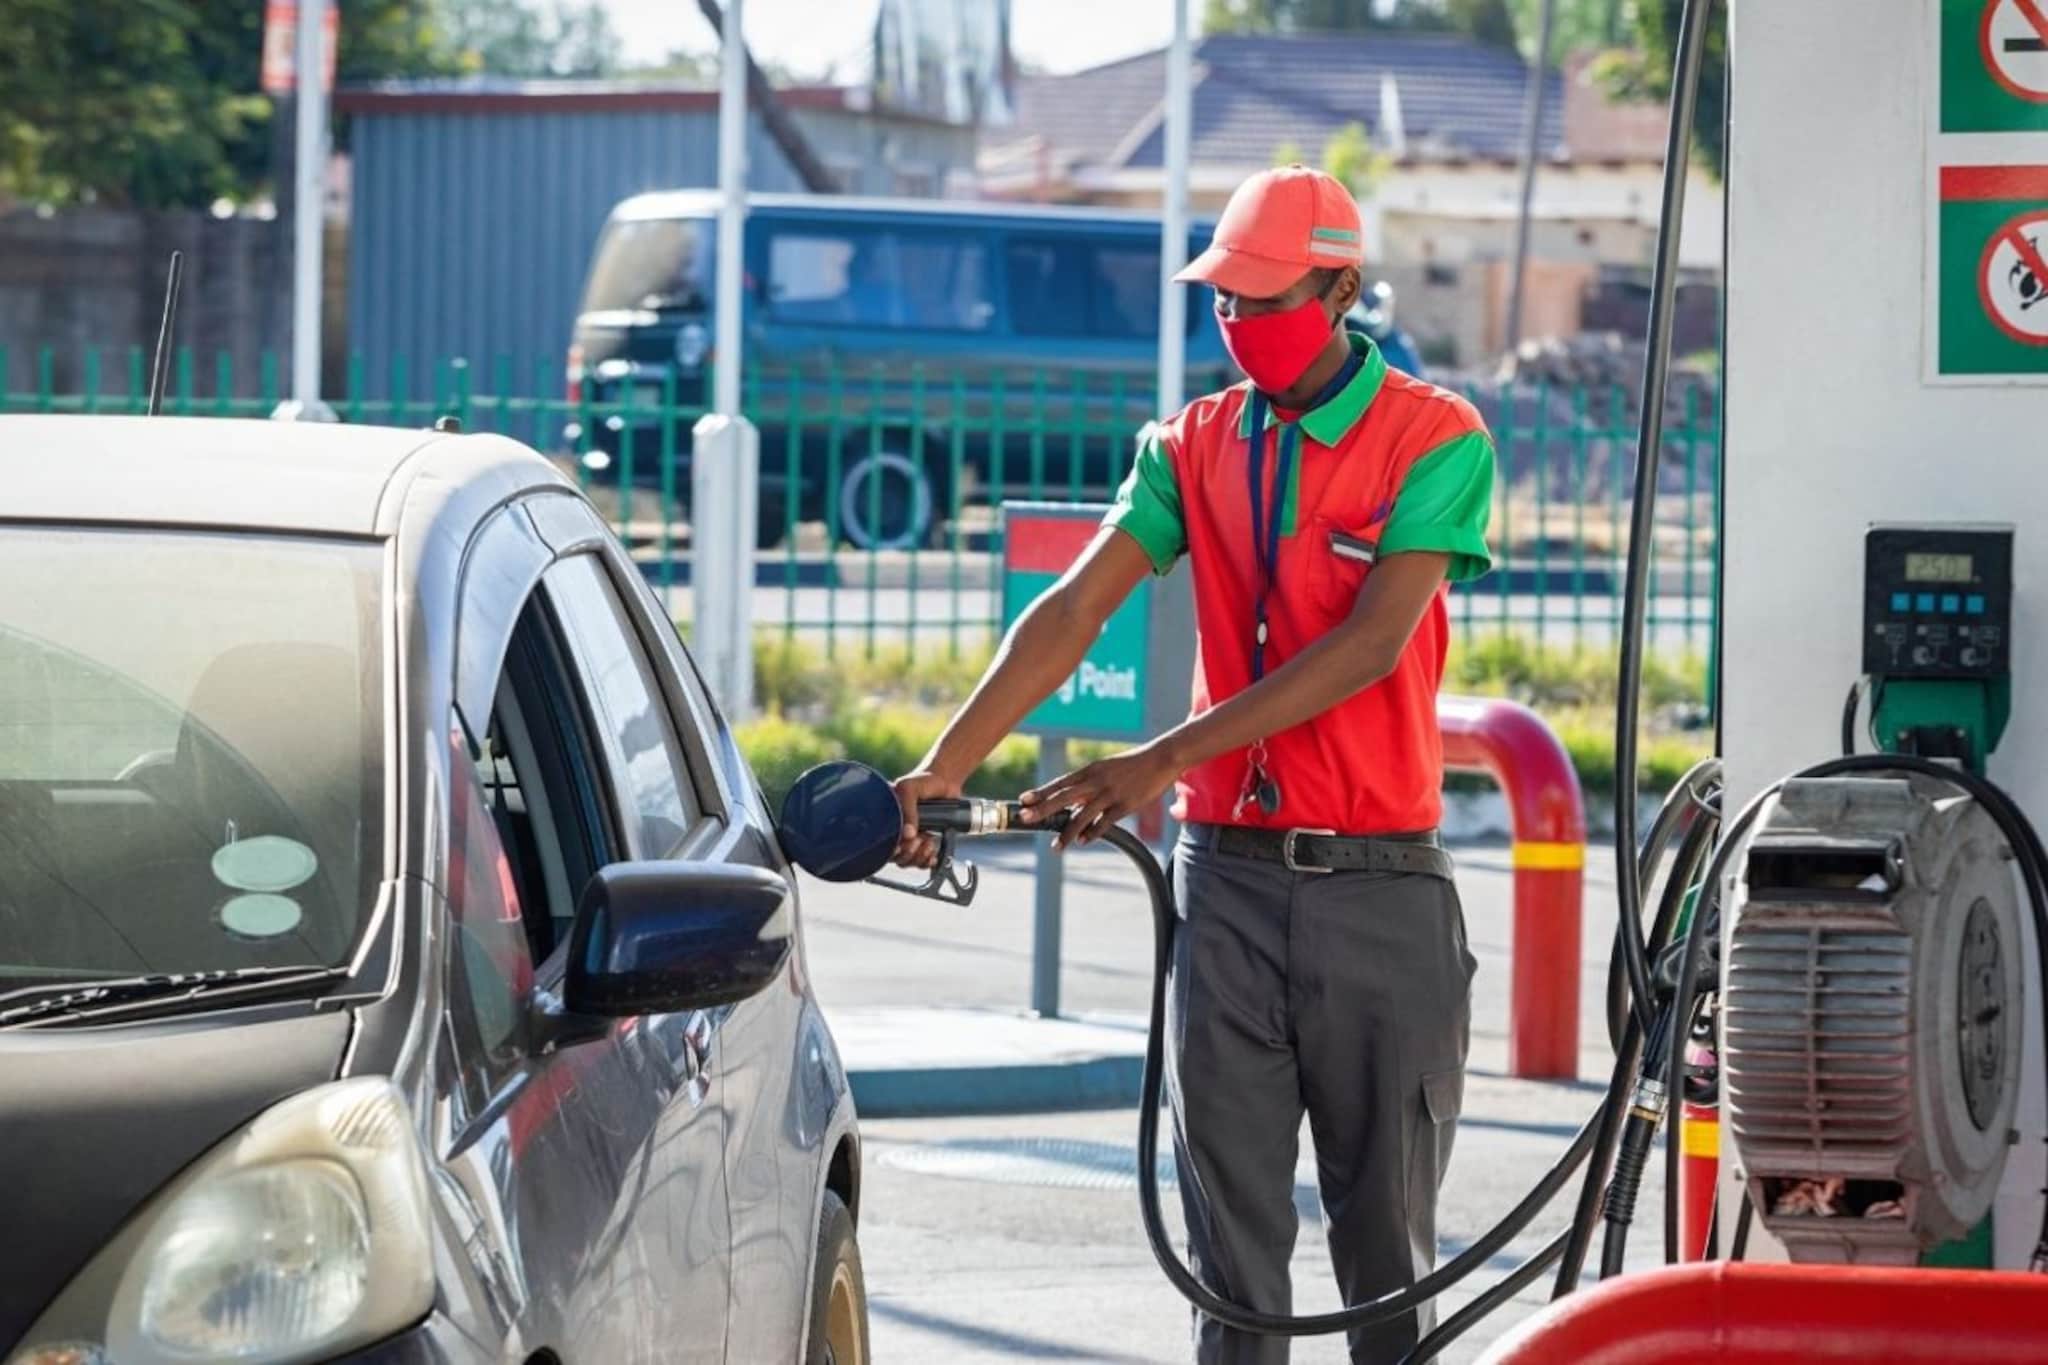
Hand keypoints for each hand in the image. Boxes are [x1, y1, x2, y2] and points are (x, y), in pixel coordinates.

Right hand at [891, 769, 962, 867]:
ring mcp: (910, 837)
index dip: (890, 850)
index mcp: (886, 819)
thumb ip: (907, 808)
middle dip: (908, 853)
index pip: (881, 844)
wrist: (946, 781)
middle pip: (895, 857)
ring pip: (908, 861)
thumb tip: (908, 835)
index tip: (900, 846)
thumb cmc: (924, 781)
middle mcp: (896, 830)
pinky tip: (933, 855)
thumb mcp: (910, 788)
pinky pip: (922, 861)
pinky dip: (927, 861)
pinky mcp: (924, 841)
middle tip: (918, 840)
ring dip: (919, 857)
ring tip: (929, 843)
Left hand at [1019, 740, 1180, 848]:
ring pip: (1083, 815)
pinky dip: (1093, 833)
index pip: (1060, 782)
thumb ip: (1089, 784)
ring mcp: (1111, 793)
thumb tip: (1072, 802)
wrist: (1161, 759)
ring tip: (1056, 846)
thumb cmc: (1132, 765)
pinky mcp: (1126, 805)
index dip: (1041, 792)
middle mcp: (1097, 781)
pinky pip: (1105, 823)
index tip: (1024, 800)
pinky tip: (1084, 841)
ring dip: (1067, 832)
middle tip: (1026, 818)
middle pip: (1064, 796)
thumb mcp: (1106, 769)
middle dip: (1043, 809)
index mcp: (1090, 770)